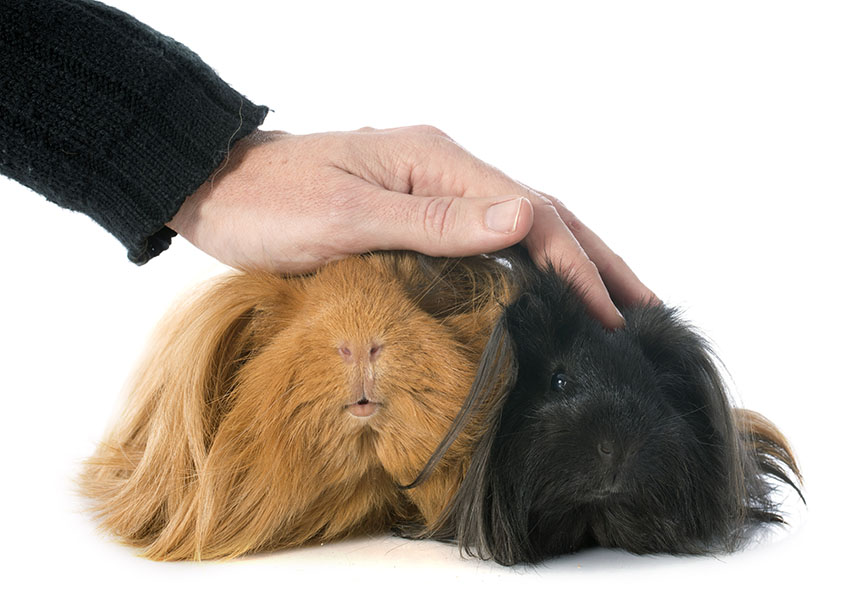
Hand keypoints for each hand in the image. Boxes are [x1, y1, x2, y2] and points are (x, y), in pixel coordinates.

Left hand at [167, 126, 655, 327]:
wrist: (215, 188)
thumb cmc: (269, 205)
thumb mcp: (347, 219)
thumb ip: (436, 222)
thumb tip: (527, 219)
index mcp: (436, 162)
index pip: (529, 213)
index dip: (576, 264)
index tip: (611, 312)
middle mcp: (443, 168)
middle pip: (539, 211)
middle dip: (595, 258)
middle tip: (644, 304)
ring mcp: (429, 188)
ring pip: (518, 223)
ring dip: (570, 259)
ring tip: (613, 297)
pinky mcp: (413, 209)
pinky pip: (485, 235)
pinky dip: (526, 261)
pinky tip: (541, 285)